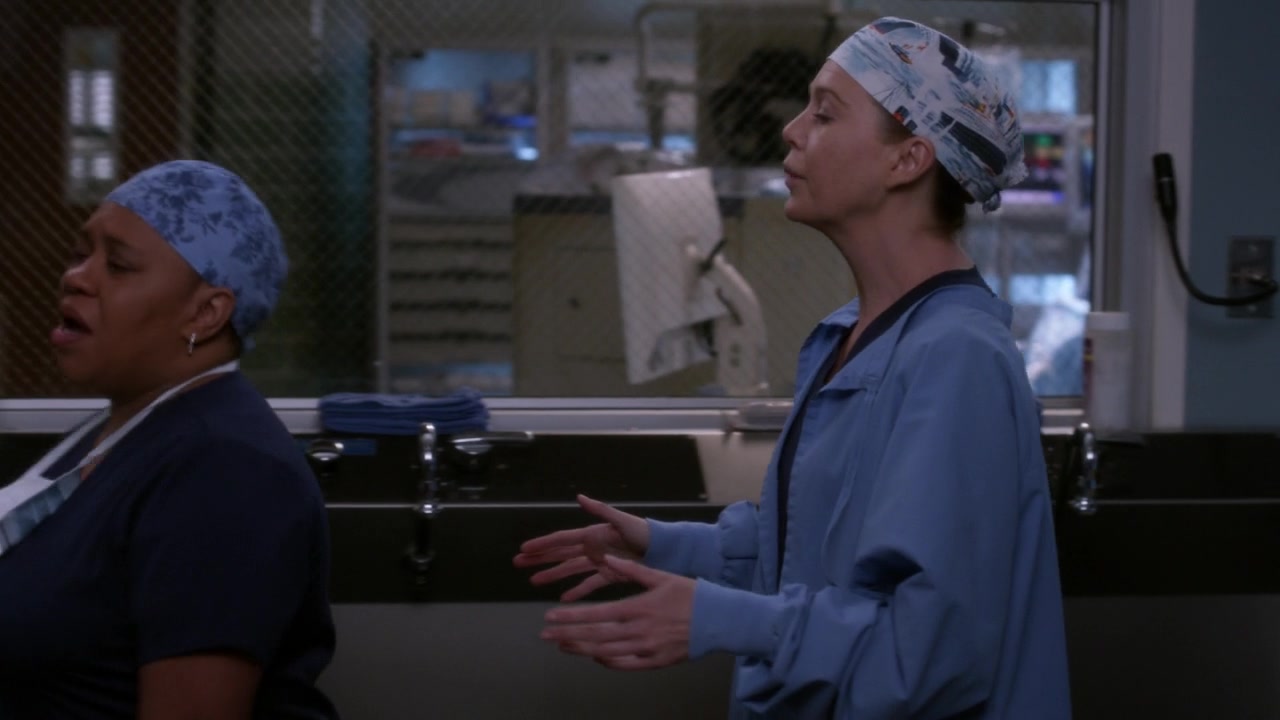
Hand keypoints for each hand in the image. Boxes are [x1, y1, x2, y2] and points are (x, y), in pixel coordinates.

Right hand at [513, 494, 650, 600]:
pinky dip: (577, 591)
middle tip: (518, 563)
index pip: (561, 539)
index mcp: (592, 534)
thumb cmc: (644, 532)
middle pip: (560, 554)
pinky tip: (565, 598)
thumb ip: (601, 510)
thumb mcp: (622, 520)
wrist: (665, 550)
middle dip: (539, 558)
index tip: (524, 548)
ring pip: (570, 570)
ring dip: (553, 575)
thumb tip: (580, 497)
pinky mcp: (610, 575)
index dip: (543, 544)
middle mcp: (592, 547)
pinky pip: (589, 584)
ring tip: (534, 581)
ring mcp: (600, 561)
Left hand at [541, 555, 694, 670]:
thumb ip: (631, 570)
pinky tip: (595, 657)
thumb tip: (605, 557)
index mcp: (638, 607)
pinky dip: (608, 662)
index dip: (572, 617)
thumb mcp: (661, 576)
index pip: (597, 614)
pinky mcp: (656, 662)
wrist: (719, 620)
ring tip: (562, 645)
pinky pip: (626, 665)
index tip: (550, 617)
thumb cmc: (690, 594)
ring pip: (607, 653)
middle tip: (546, 635)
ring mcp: (647, 649)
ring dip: (582, 649)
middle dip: (568, 635)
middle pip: (596, 636)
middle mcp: (639, 631)